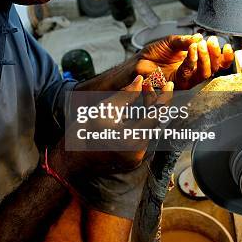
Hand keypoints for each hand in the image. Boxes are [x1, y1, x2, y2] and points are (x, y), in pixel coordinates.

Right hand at [58, 75, 173, 177]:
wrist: (72, 160)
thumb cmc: (84, 133)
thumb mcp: (104, 109)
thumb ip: (125, 95)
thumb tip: (140, 80)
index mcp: (131, 139)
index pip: (156, 116)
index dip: (164, 98)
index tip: (169, 85)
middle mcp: (137, 152)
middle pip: (155, 123)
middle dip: (154, 102)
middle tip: (149, 86)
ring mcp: (136, 159)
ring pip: (150, 130)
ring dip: (148, 112)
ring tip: (142, 95)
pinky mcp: (133, 160)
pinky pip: (144, 137)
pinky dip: (142, 123)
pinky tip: (136, 111)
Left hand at [136, 34, 233, 89]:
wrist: (139, 60)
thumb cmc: (155, 52)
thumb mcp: (172, 41)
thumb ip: (186, 40)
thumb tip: (200, 37)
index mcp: (196, 61)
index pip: (215, 62)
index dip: (224, 57)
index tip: (226, 46)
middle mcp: (193, 72)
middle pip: (212, 68)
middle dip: (215, 54)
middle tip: (212, 41)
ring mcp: (186, 79)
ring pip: (203, 73)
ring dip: (206, 58)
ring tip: (202, 45)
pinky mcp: (176, 84)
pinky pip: (188, 74)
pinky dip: (192, 61)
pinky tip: (192, 50)